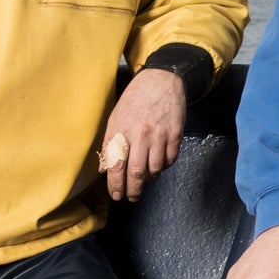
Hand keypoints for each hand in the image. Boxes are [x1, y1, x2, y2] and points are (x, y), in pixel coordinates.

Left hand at [100, 68, 187, 201]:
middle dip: (133, 190)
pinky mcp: (175, 134)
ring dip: (149, 179)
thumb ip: (109, 144)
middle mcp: (140, 134)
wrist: (161, 80)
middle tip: (131, 198)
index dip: (116, 185)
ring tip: (145, 180)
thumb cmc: (135, 99)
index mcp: (122, 130)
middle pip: (136, 172)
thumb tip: (103, 168)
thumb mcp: (115, 118)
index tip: (116, 195)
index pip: (116, 165)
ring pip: (155, 169)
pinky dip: (164, 167)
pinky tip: (158, 165)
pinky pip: (170, 160)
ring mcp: (159, 135)